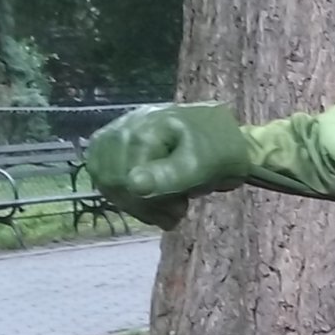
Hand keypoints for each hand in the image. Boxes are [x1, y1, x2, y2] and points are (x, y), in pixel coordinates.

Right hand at [84, 103, 252, 229]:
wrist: (228, 143)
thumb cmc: (220, 154)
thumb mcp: (201, 167)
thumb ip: (167, 176)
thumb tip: (133, 184)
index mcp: (147, 127)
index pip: (124, 177)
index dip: (147, 203)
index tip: (179, 209)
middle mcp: (127, 125)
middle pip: (111, 180)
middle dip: (144, 205)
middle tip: (176, 209)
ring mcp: (120, 132)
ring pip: (107, 180)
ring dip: (138, 204)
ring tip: (168, 207)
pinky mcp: (117, 144)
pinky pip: (105, 174)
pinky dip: (128, 195)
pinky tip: (151, 202)